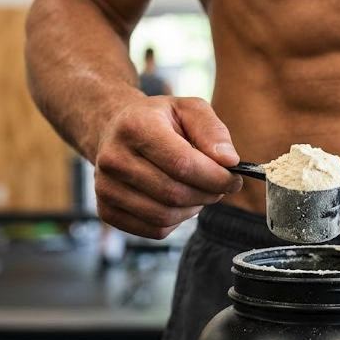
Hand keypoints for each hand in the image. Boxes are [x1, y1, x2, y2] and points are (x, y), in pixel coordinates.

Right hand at [93, 96, 242, 238]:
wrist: (117, 130)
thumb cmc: (160, 120)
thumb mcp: (189, 109)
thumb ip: (212, 130)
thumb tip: (229, 160)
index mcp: (136, 127)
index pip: (183, 164)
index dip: (216, 177)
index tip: (234, 178)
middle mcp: (114, 158)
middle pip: (175, 194)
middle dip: (208, 194)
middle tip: (220, 186)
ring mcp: (105, 187)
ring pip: (165, 216)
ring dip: (193, 208)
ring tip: (199, 190)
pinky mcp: (106, 210)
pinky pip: (154, 230)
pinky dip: (176, 221)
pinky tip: (178, 201)